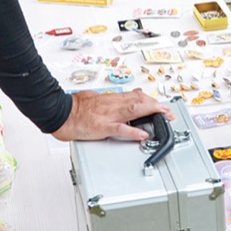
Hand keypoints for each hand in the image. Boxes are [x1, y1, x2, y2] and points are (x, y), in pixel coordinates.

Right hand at [51, 89, 172, 140]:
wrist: (61, 113)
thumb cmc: (75, 107)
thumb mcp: (95, 98)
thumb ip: (108, 100)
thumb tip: (118, 98)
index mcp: (111, 98)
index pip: (135, 96)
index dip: (150, 100)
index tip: (160, 104)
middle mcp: (112, 104)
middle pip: (139, 101)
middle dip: (156, 105)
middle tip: (168, 111)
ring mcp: (108, 115)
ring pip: (133, 110)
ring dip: (151, 112)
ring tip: (163, 116)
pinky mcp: (102, 127)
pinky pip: (120, 128)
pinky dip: (133, 131)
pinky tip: (142, 134)